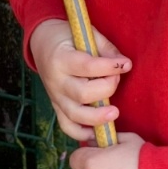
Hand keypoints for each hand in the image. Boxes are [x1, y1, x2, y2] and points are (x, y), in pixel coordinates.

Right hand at [28, 19, 130, 141]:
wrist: (41, 43)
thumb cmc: (67, 36)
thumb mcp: (85, 34)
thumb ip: (105, 48)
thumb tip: (125, 64)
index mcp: (61, 59)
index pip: (88, 67)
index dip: (110, 67)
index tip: (126, 64)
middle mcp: (56, 81)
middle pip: (83, 94)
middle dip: (107, 88)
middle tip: (116, 78)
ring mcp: (55, 96)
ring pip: (75, 115)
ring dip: (97, 117)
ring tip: (114, 112)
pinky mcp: (57, 106)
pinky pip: (67, 126)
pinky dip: (81, 134)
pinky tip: (97, 132)